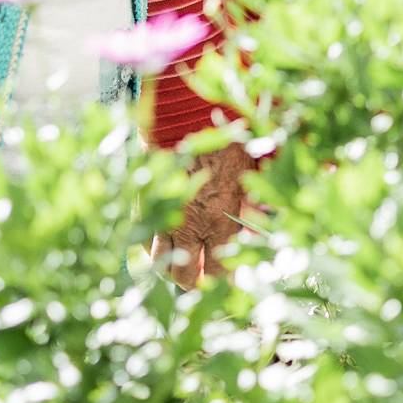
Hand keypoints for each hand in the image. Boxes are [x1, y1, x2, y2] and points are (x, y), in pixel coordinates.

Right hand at [153, 141, 254, 288]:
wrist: (186, 116)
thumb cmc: (225, 141)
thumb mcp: (247, 174)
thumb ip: (251, 204)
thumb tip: (260, 222)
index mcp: (220, 220)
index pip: (219, 270)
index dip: (223, 284)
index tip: (229, 286)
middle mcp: (189, 227)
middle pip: (186, 277)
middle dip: (194, 285)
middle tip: (201, 283)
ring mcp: (163, 219)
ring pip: (160, 264)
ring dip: (170, 271)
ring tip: (179, 271)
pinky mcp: (145, 207)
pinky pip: (142, 241)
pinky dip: (151, 250)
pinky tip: (160, 249)